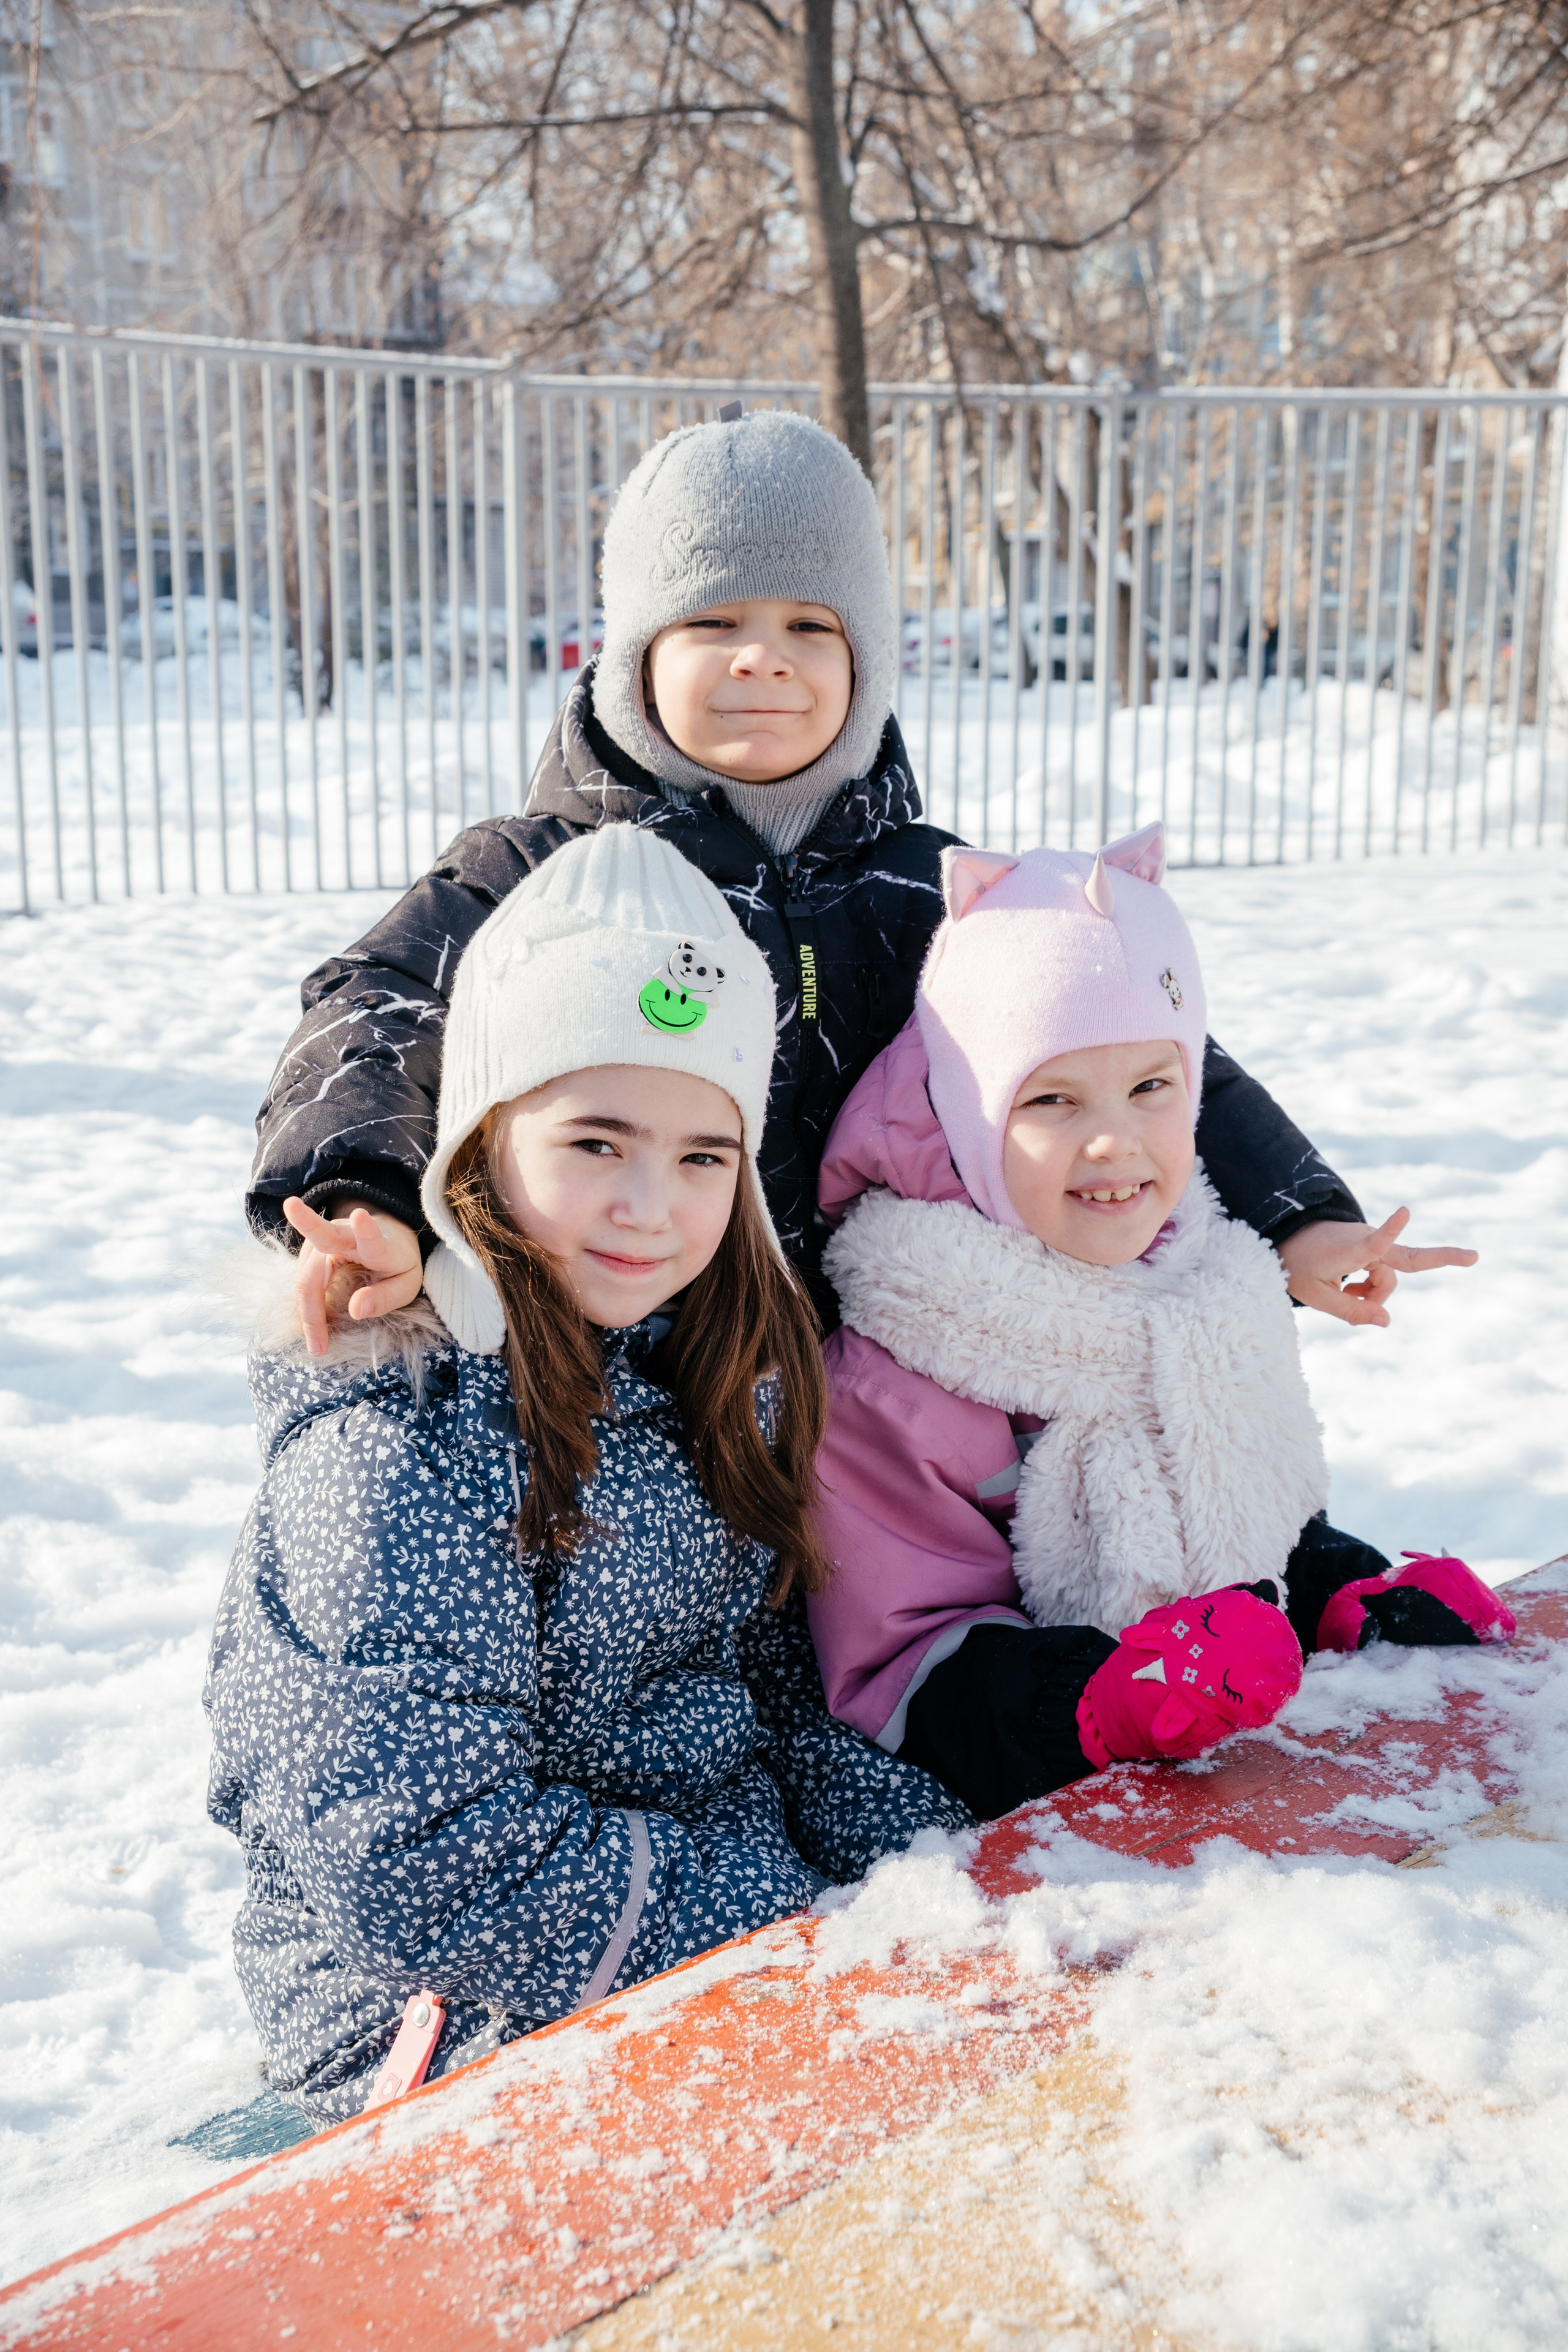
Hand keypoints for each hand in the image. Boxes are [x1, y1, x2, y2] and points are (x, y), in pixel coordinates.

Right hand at [283, 1198, 422, 1355]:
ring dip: (309, 1311)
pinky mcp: (310, 1252)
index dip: (367, 1229)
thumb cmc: (397, 1265)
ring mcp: (325, 1241)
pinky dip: (308, 1309)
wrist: (385, 1240)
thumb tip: (355, 1311)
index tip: (360, 1214)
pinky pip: (303, 1283)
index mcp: (379, 1244)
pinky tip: (316, 1329)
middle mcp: (348, 1235)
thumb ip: (384, 1298)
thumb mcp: (405, 1285)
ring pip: (307, 1276)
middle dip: (307, 1221)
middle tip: (291, 1205)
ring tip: (318, 1344)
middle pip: (323, 1236)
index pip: (373, 1237)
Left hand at [1276, 1208, 1477, 1328]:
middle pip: (1403, 1263)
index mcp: (1346, 1251)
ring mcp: (1370, 1240)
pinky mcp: (1372, 1243)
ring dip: (1374, 1292)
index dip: (1390, 1230)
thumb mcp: (1317, 1297)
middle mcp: (1363, 1241)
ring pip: (1389, 1277)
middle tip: (1475, 1256)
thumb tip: (1388, 1321)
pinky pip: (1383, 1271)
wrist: (1289, 1239)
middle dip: (1440, 1258)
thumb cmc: (1298, 1267)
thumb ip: (1351, 1311)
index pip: (1372, 1242)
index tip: (1405, 1210)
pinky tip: (1352, 1289)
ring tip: (1348, 1294)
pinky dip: (1371, 1285)